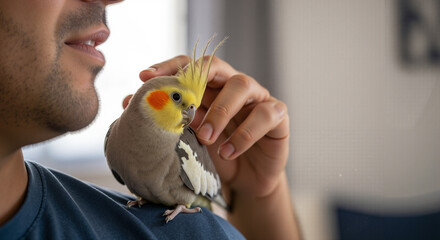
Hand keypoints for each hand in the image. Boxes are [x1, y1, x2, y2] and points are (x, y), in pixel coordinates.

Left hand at [124, 55, 289, 200]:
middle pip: (216, 65)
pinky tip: (228, 152)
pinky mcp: (278, 116)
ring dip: (220, 111)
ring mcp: (258, 98)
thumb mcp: (189, 140)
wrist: (246, 183)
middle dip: (195, 79)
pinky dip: (244, 134)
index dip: (168, 66)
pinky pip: (265, 115)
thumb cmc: (217, 156)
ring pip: (242, 85)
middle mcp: (233, 86)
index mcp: (210, 88)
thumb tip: (128, 101)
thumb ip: (167, 120)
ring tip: (205, 137)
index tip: (145, 77)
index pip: (190, 65)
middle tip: (180, 101)